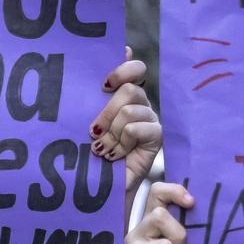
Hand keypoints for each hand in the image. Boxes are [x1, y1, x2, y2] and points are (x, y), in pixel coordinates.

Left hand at [91, 50, 160, 225]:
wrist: (99, 187)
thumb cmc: (89, 152)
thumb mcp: (87, 120)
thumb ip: (94, 93)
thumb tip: (112, 56)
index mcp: (124, 93)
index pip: (135, 67)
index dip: (122, 70)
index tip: (103, 86)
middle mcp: (140, 103)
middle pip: (130, 89)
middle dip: (107, 111)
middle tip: (93, 131)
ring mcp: (149, 120)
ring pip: (132, 110)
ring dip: (112, 132)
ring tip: (102, 149)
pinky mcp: (156, 137)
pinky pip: (138, 128)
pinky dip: (122, 143)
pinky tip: (114, 155)